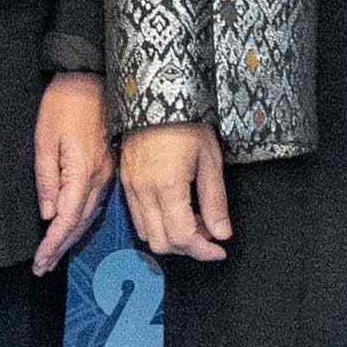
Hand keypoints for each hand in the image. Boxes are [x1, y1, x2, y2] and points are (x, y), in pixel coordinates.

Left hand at [25, 74, 112, 277]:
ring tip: (54, 254)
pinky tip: (73, 228)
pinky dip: (82, 221)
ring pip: (89, 215)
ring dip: (71, 237)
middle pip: (79, 223)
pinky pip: (96, 202)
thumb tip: (48, 213)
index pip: (66, 219)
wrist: (91, 76)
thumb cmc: (64, 103)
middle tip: (43, 267)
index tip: (39, 262)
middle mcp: (100, 177)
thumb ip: (47, 178)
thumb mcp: (45, 138)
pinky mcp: (109, 166)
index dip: (52, 244)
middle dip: (61, 248)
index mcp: (82, 172)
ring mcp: (107, 172)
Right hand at [119, 120, 233, 263]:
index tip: (219, 250)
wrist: (156, 95)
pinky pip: (137, 217)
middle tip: (208, 234)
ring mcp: (131, 187)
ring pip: (147, 234)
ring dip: (171, 237)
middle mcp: (144, 192)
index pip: (183, 238)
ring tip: (192, 220)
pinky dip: (156, 224)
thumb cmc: (186, 122)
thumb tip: (221, 233)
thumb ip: (215, 201)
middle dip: (188, 248)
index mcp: (168, 187)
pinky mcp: (125, 181)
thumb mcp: (210, 159)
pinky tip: (174, 210)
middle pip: (163, 243)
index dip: (203, 251)